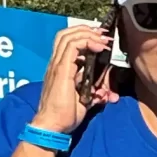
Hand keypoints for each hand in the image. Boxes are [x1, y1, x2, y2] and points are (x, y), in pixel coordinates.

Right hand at [36, 21, 109, 136]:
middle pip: (65, 34)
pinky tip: (99, 48)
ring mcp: (57, 66)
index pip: (67, 42)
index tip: (101, 40)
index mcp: (60, 68)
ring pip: (68, 36)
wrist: (52, 126)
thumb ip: (92, 91)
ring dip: (88, 34)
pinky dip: (87, 42)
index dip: (84, 36)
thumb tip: (104, 90)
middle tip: (103, 34)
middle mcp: (56, 64)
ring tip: (102, 39)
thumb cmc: (65, 115)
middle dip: (87, 30)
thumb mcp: (84, 99)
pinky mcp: (61, 70)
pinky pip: (72, 47)